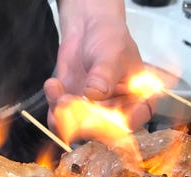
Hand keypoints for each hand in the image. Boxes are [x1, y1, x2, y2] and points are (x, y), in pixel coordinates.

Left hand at [44, 0, 155, 131]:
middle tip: (68, 99)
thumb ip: (105, 73)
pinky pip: (60, 122)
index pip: (132, 123)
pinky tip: (53, 85)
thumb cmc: (109, 40)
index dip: (115, 124)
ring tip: (57, 88)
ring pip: (76, 130)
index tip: (101, 113)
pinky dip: (52, 107)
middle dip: (81, 118)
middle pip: (100, 132)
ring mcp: (93, 116)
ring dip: (63, 113)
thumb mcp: (112, 53)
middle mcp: (116, 114)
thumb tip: (95, 93)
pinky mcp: (73, 112)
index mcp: (138, 102)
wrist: (87, 31)